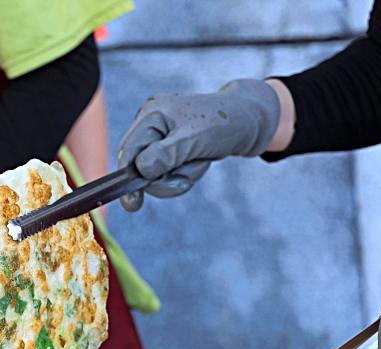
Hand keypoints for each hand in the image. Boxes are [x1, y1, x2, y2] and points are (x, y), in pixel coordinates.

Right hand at [117, 79, 281, 211]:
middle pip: (139, 166)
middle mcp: (152, 123)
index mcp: (152, 114)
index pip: (128, 151)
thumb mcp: (196, 139)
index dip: (128, 177)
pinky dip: (186, 173)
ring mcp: (161, 137)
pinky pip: (169, 173)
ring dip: (180, 176)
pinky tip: (200, 160)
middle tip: (186, 179)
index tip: (132, 203)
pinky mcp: (172, 148)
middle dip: (165, 178)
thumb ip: (167, 154)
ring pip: (156, 174)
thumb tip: (141, 170)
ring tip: (201, 160)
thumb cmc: (227, 122)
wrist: (253, 120)